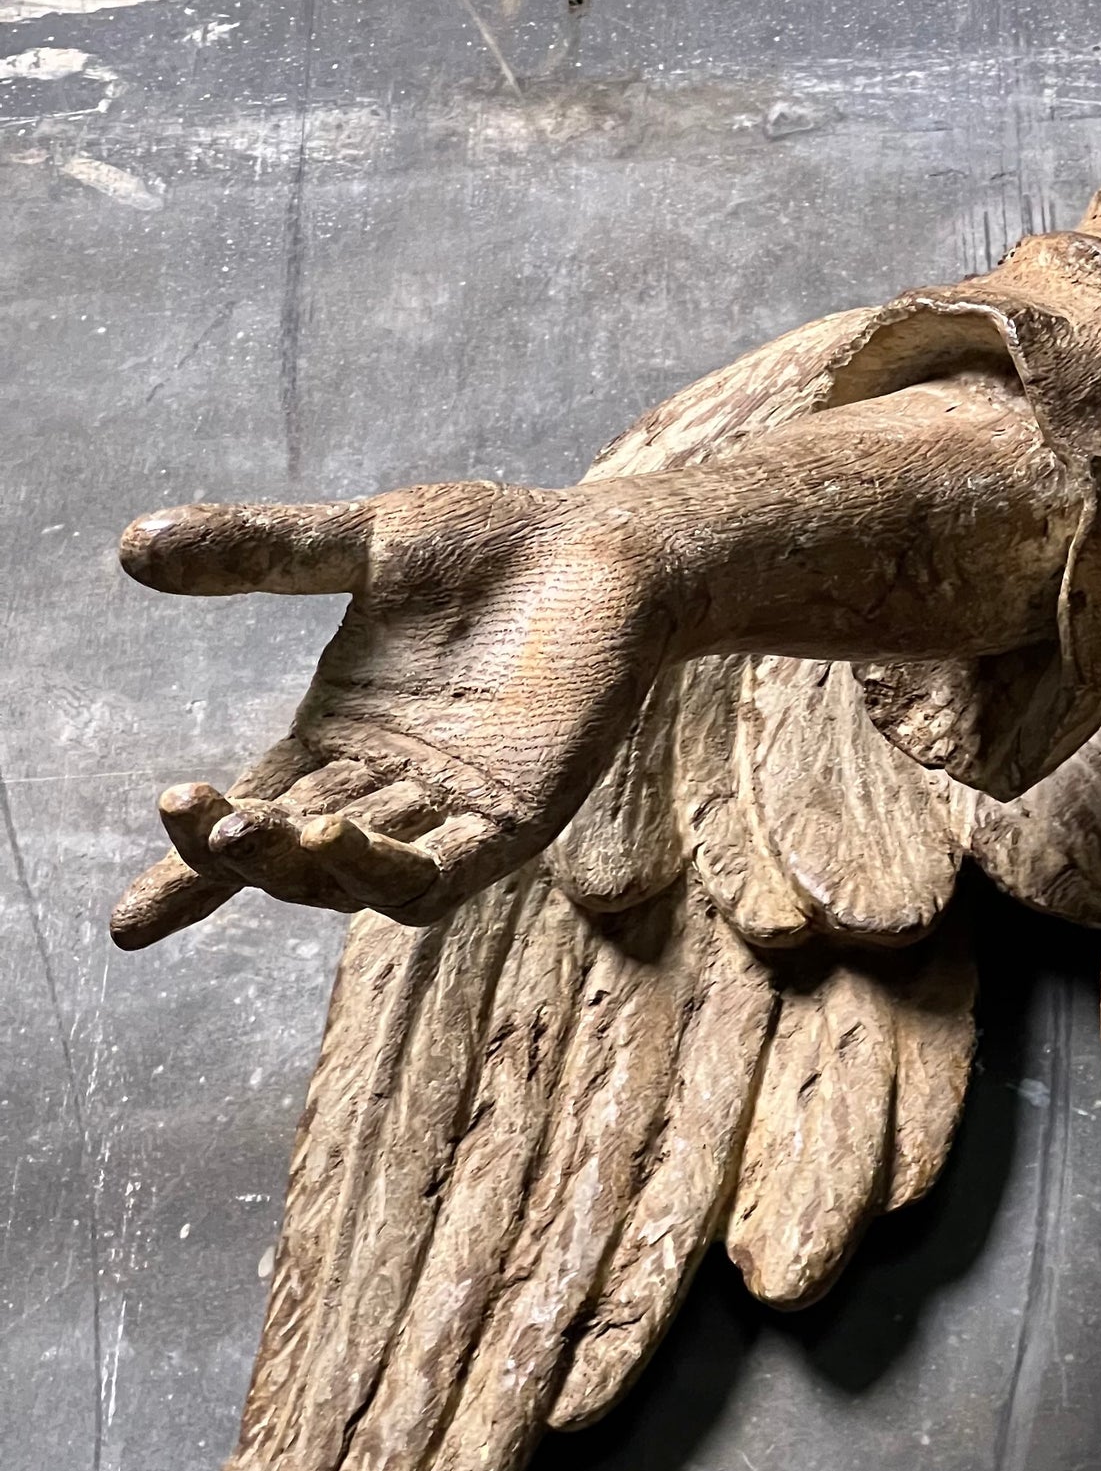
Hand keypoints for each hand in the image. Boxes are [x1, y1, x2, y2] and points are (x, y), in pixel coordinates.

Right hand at [113, 481, 676, 946]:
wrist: (605, 547)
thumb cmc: (494, 550)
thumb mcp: (362, 543)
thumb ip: (260, 552)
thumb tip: (129, 548)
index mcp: (341, 742)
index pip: (249, 817)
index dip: (187, 876)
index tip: (124, 927)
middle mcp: (388, 788)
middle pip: (290, 857)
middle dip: (231, 854)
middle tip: (189, 815)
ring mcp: (454, 808)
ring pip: (359, 878)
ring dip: (301, 868)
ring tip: (254, 829)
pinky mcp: (520, 816)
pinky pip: (447, 871)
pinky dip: (390, 868)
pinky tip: (340, 839)